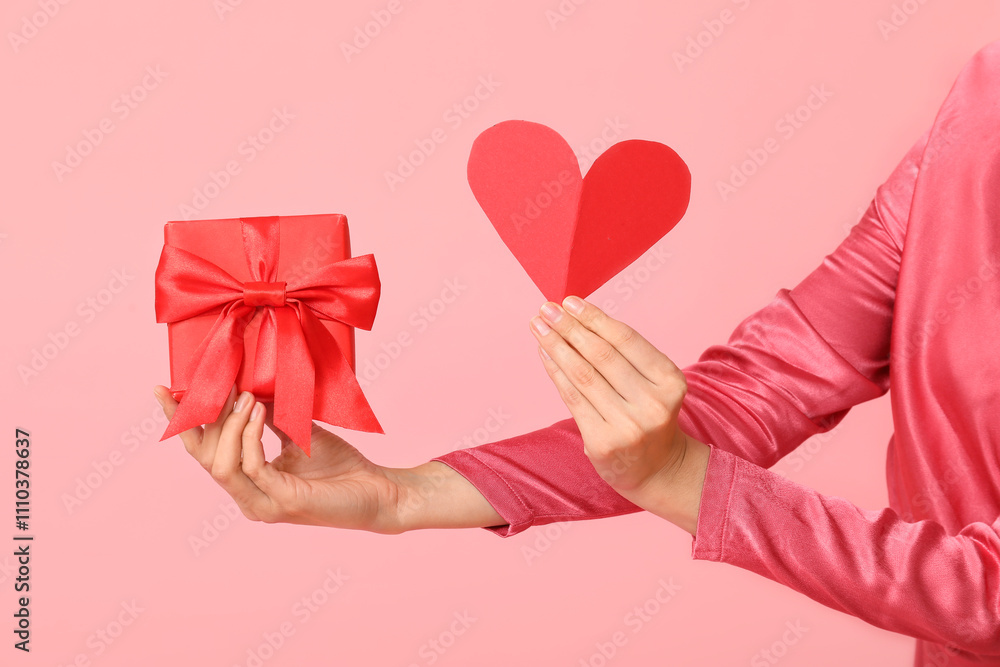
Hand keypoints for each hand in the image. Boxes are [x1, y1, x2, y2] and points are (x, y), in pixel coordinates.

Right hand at [153, 384, 405, 532]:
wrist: (378, 491)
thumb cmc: (341, 467)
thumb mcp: (299, 433)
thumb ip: (271, 417)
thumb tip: (246, 385)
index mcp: (248, 481)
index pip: (202, 451)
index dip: (181, 421)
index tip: (165, 388)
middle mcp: (248, 497)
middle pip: (202, 457)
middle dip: (199, 418)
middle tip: (208, 383)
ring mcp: (263, 503)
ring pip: (220, 464)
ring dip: (229, 424)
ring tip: (244, 395)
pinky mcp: (282, 502)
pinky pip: (251, 466)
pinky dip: (251, 435)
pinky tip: (259, 410)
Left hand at [529, 296, 708, 533]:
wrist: (658, 469)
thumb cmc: (648, 414)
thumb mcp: (653, 383)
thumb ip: (623, 355)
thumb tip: (577, 317)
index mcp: (671, 381)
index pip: (626, 340)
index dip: (595, 318)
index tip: (570, 301)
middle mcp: (653, 404)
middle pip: (601, 355)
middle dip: (569, 328)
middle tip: (546, 309)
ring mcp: (628, 426)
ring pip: (583, 375)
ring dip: (556, 346)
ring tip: (539, 327)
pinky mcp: (603, 443)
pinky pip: (572, 399)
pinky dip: (555, 373)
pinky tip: (545, 354)